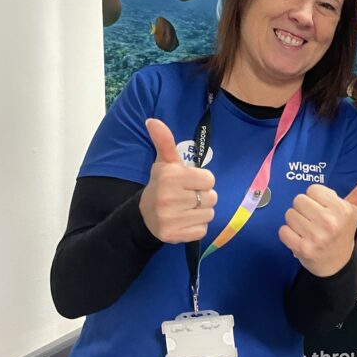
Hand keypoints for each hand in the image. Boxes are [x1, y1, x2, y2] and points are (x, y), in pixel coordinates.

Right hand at [139, 119, 216, 242]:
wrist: (144, 215)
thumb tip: (152, 120)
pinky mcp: (174, 236)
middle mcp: (169, 198)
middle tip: (187, 197)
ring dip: (201, 212)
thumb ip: (164, 141)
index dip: (202, 181)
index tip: (189, 183)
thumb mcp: (164, 163)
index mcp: (170, 176)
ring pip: (209, 214)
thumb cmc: (162, 185)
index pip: (210, 179)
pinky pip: (202, 230)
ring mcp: (170, 219)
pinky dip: (196, 227)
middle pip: (212, 197)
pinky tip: (184, 221)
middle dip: (203, 196)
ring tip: (185, 209)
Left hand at [279, 178, 356, 277]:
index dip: (316, 199)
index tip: (323, 209)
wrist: (336, 264)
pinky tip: (300, 239)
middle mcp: (330, 222)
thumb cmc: (343, 231)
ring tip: (307, 230)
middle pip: (298, 200)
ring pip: (289, 215)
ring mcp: (316, 236)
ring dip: (295, 222)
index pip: (312, 189)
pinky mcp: (302, 249)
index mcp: (342, 209)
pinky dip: (288, 235)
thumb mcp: (355, 211)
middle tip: (314, 221)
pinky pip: (283, 231)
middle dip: (304, 210)